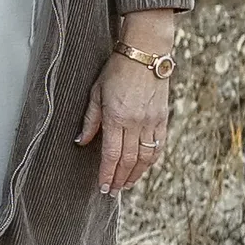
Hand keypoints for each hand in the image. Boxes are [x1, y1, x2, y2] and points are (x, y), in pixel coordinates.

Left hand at [75, 46, 168, 195]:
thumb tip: (82, 141)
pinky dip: (150, 160)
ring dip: (136, 174)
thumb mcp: (96, 92)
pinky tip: (143, 167)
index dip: (107, 174)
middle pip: (128, 160)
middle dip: (120, 179)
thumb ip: (90, 119)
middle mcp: (135, 122)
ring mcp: (151, 121)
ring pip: (145, 157)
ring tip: (127, 184)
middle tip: (113, 192)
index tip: (103, 187)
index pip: (111, 154)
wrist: (146, 53)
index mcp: (116, 116)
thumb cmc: (117, 69)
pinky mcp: (162, 118)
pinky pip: (158, 145)